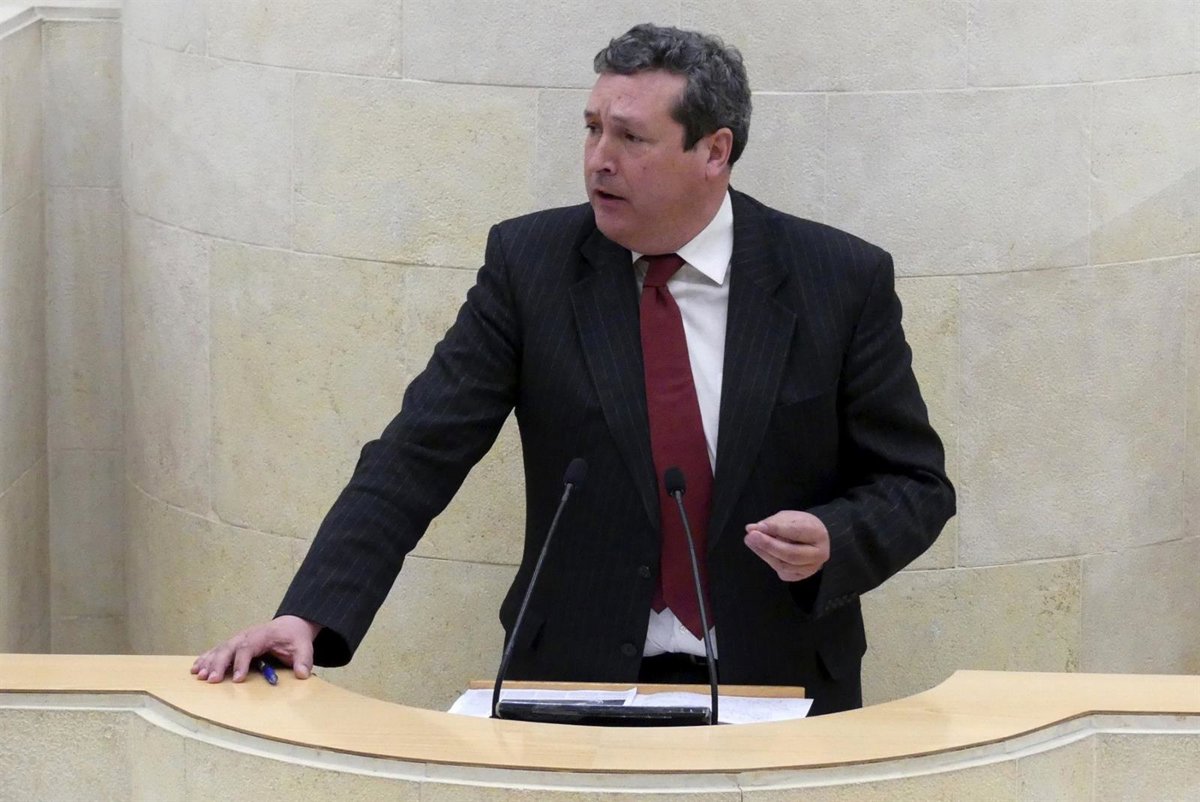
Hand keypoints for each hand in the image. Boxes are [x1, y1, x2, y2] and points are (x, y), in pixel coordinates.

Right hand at [191, 615, 320, 683]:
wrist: (290, 625)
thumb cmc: (294, 637)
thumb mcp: (304, 646)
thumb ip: (304, 659)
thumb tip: (303, 674)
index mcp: (261, 635)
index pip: (248, 648)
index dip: (241, 663)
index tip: (237, 679)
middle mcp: (246, 636)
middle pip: (229, 648)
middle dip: (218, 663)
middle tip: (210, 679)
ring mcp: (238, 639)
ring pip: (220, 649)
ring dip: (208, 662)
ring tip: (198, 675)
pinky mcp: (234, 644)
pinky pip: (217, 650)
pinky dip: (205, 658)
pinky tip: (195, 668)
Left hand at [744, 510, 830, 581]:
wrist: (813, 540)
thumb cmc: (800, 526)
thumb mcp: (788, 517)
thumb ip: (772, 523)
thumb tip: (752, 529)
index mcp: (818, 534)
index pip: (797, 532)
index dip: (777, 529)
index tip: (760, 526)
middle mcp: (818, 554)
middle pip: (791, 554)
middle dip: (769, 545)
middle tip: (751, 536)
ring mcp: (810, 568)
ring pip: (784, 565)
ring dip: (764, 553)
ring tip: (750, 541)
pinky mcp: (800, 576)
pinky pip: (782, 571)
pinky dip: (769, 560)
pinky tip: (761, 550)